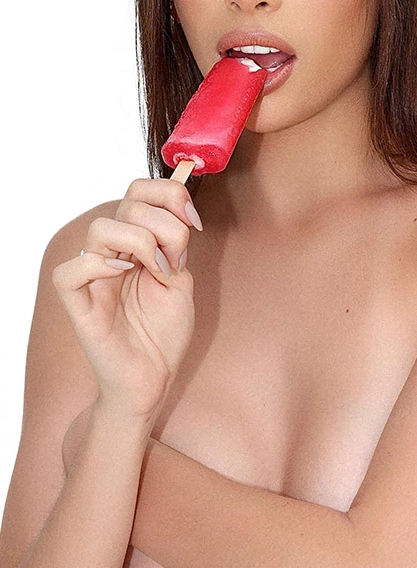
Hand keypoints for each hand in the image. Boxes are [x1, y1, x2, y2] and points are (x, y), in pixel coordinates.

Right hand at [52, 178, 198, 419]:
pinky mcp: (78, 304)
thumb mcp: (181, 277)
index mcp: (136, 242)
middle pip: (129, 202)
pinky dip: (99, 266)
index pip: (140, 189)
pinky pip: (71, 271)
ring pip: (101, 228)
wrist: (153, 377)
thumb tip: (178, 202)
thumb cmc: (164, 332)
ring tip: (158, 272)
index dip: (169, 193)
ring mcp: (93, 276)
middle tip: (176, 259)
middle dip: (166, 224)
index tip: (194, 221)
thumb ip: (176, 241)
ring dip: (142, 243)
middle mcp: (112, 252)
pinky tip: (124, 275)